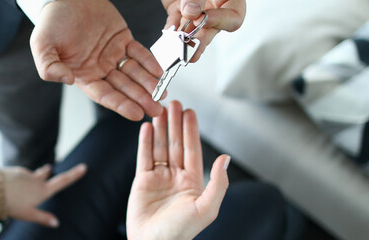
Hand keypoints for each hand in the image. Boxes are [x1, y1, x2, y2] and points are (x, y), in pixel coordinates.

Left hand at [0, 163, 86, 227]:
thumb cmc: (11, 204)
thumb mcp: (28, 214)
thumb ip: (43, 218)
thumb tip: (57, 223)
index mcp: (42, 190)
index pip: (62, 181)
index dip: (74, 175)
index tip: (84, 167)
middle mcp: (35, 179)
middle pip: (45, 173)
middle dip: (47, 172)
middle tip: (49, 169)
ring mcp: (24, 174)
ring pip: (30, 174)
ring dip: (29, 177)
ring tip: (24, 185)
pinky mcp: (13, 171)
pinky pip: (17, 175)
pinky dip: (16, 179)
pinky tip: (9, 186)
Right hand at [31, 0, 163, 120]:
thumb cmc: (52, 22)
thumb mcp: (42, 45)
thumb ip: (49, 67)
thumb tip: (67, 80)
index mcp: (83, 75)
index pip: (104, 94)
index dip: (120, 104)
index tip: (135, 113)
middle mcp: (100, 68)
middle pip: (123, 88)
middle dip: (140, 99)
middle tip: (156, 110)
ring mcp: (113, 55)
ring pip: (134, 73)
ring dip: (148, 84)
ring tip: (161, 94)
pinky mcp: (123, 39)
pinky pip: (139, 53)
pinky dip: (149, 62)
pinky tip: (159, 72)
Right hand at [126, 101, 230, 238]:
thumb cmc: (181, 232)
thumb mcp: (206, 208)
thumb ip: (218, 183)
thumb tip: (225, 158)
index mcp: (193, 182)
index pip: (192, 150)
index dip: (191, 130)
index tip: (189, 112)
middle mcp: (176, 177)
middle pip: (176, 144)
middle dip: (175, 123)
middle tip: (173, 102)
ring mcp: (159, 179)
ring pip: (160, 147)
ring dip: (161, 129)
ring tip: (158, 110)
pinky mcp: (142, 182)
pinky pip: (144, 158)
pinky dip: (145, 142)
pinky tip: (147, 128)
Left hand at [162, 0, 245, 61]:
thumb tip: (191, 11)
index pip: (233, 17)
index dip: (219, 22)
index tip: (204, 21)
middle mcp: (214, 7)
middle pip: (210, 29)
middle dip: (198, 42)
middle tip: (190, 53)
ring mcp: (196, 10)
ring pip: (191, 29)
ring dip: (182, 39)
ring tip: (175, 49)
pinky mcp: (179, 9)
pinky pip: (175, 22)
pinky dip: (169, 30)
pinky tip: (166, 36)